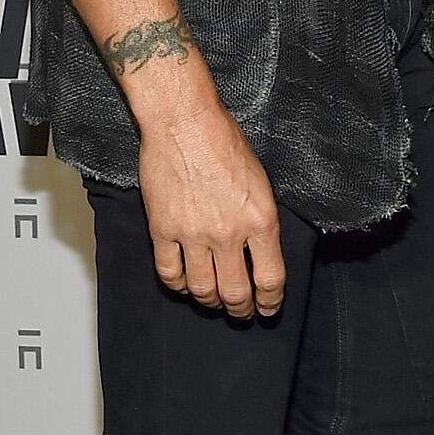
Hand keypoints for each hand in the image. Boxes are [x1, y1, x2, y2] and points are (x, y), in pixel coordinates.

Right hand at [135, 96, 285, 318]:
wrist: (184, 122)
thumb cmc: (224, 141)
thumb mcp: (261, 182)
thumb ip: (261, 221)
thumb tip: (259, 251)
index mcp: (260, 220)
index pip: (270, 279)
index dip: (270, 302)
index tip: (268, 307)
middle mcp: (228, 233)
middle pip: (236, 293)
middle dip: (241, 309)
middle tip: (241, 312)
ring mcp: (193, 234)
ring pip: (202, 289)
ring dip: (210, 301)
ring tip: (213, 301)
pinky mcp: (163, 230)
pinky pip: (169, 273)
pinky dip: (178, 285)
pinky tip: (184, 283)